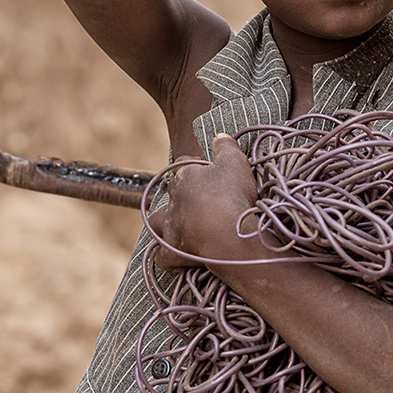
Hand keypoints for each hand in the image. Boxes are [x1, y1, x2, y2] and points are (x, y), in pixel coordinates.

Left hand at [149, 134, 257, 270]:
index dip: (193, 165)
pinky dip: (166, 257)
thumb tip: (220, 135)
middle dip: (180, 194)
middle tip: (199, 199)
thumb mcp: (236, 163)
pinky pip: (162, 257)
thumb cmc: (233, 195)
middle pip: (170, 192)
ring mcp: (172, 227)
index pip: (182, 164)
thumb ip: (227, 147)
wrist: (229, 236)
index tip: (205, 169)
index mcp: (185, 176)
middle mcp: (174, 201)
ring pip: (157, 222)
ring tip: (178, 226)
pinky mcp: (174, 252)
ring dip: (164, 223)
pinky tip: (174, 258)